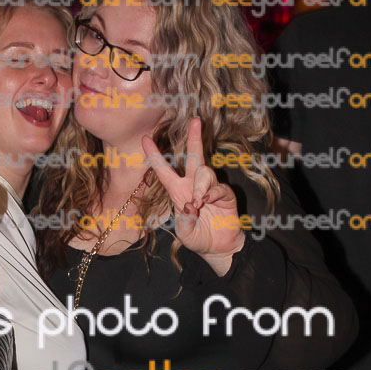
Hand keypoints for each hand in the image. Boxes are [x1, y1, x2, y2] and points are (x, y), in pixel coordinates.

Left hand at [142, 117, 244, 271]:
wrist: (217, 248)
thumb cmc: (197, 237)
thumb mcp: (184, 231)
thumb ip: (185, 219)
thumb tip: (192, 205)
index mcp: (178, 191)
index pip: (165, 170)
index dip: (155, 155)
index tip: (146, 139)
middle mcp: (193, 185)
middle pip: (194, 157)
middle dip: (194, 138)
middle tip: (196, 121)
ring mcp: (210, 188)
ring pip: (204, 173)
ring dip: (200, 186)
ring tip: (198, 202)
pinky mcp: (224, 194)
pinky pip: (218, 187)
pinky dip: (211, 193)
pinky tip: (207, 202)